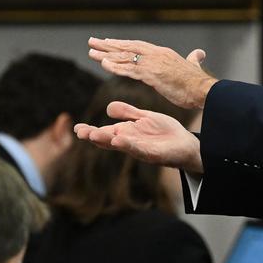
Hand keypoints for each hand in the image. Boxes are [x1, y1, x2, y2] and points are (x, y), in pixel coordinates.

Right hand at [73, 101, 203, 173]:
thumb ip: (127, 113)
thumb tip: (108, 108)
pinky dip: (127, 144)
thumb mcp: (144, 117)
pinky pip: (137, 148)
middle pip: (108, 140)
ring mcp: (140, 149)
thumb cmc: (165, 132)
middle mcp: (130, 142)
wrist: (187, 144)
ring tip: (94, 135)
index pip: (105, 131)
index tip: (76, 128)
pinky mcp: (152, 154)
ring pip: (120, 144)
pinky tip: (118, 139)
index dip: (90, 130)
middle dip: (94, 136)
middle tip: (80, 132)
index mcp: (127, 132)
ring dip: (107, 140)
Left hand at [88, 37, 216, 108]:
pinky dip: (116, 67)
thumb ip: (193, 59)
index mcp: (162, 53)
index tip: (108, 42)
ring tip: (91, 52)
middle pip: (127, 48)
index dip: (121, 44)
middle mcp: (155, 55)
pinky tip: (104, 65)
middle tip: (91, 42)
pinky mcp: (152, 75)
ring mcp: (153, 64)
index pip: (137, 46)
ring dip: (106, 55)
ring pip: (125, 58)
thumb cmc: (198, 83)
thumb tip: (199, 53)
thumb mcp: (193, 67)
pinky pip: (130, 70)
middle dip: (108, 45)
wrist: (203, 90)